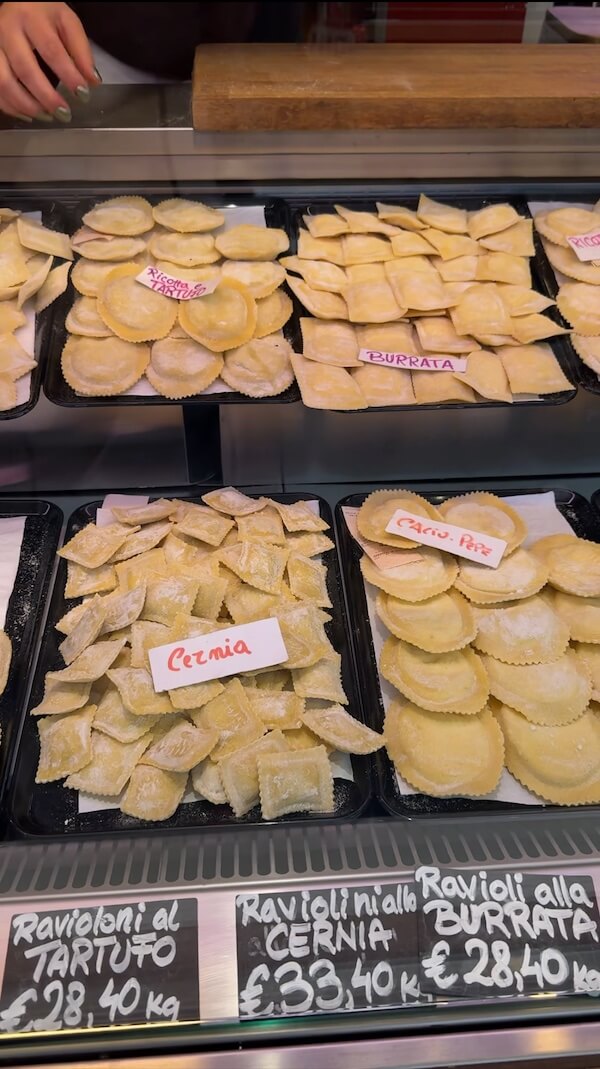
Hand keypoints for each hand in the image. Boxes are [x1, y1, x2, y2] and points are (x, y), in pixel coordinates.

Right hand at [0, 2, 97, 120]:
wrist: (18, 3)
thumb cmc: (45, 16)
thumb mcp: (67, 23)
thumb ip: (81, 50)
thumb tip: (92, 82)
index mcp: (31, 18)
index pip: (51, 50)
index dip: (68, 75)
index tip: (83, 95)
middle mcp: (7, 30)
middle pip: (25, 70)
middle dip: (46, 97)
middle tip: (64, 114)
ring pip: (4, 82)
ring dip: (27, 105)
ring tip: (48, 116)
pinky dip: (11, 106)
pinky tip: (29, 114)